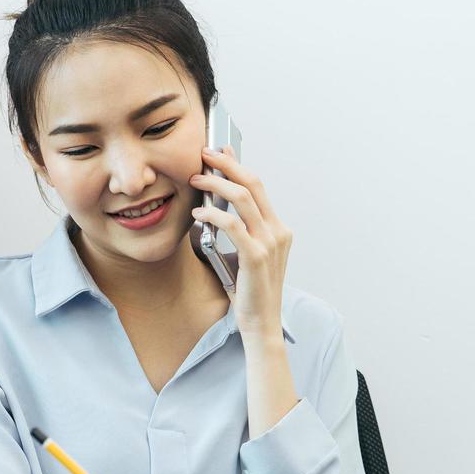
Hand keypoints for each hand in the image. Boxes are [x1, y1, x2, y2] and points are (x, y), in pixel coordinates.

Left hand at [190, 145, 292, 336]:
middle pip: (253, 184)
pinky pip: (232, 224)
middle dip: (227, 164)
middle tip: (204, 154)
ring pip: (243, 198)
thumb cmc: (250, 291)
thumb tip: (211, 206)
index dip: (238, 165)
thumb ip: (239, 231)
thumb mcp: (247, 254)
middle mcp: (278, 232)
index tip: (221, 150)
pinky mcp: (256, 256)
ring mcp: (269, 243)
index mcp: (279, 229)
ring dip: (216, 183)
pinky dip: (212, 213)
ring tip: (196, 179)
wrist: (261, 323)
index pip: (259, 187)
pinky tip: (198, 212)